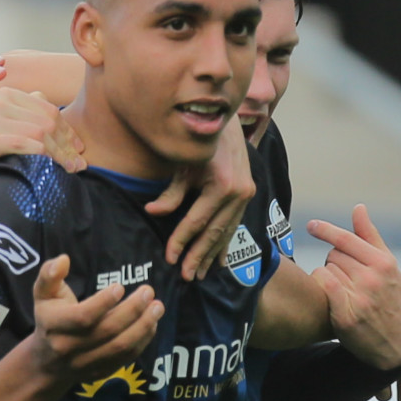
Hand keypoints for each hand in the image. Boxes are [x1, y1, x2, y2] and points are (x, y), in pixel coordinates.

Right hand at [0, 88, 84, 195]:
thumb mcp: (4, 127)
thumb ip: (28, 117)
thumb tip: (63, 123)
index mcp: (6, 94)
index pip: (49, 110)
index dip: (68, 132)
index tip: (78, 151)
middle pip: (47, 122)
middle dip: (66, 146)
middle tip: (77, 166)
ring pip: (38, 133)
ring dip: (58, 154)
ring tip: (68, 170)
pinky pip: (20, 144)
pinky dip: (39, 155)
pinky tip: (48, 167)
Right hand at [29, 255, 163, 385]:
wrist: (47, 362)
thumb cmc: (49, 318)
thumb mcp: (42, 294)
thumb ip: (49, 274)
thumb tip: (64, 260)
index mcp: (53, 325)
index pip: (82, 317)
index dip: (104, 302)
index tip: (121, 286)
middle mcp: (68, 348)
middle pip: (107, 331)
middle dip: (132, 310)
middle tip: (148, 292)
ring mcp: (85, 363)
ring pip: (120, 347)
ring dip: (143, 326)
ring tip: (157, 307)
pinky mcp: (101, 372)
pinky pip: (126, 358)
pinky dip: (143, 340)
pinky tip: (152, 323)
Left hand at [149, 117, 254, 279]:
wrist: (228, 124)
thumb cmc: (202, 143)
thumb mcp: (184, 165)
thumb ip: (171, 193)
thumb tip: (152, 212)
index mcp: (222, 185)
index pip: (197, 221)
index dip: (182, 240)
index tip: (170, 258)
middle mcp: (238, 194)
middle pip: (214, 232)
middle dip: (198, 255)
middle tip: (186, 276)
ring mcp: (246, 196)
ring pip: (226, 232)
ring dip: (212, 254)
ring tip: (200, 274)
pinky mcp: (247, 196)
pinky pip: (234, 225)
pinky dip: (225, 244)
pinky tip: (219, 262)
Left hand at [309, 204, 400, 371]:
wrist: (399, 344)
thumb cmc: (391, 300)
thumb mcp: (388, 267)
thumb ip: (370, 236)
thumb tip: (358, 207)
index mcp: (384, 263)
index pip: (347, 239)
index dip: (326, 230)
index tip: (311, 225)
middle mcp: (372, 278)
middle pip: (334, 254)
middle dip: (335, 262)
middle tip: (347, 278)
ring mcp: (359, 297)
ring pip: (326, 269)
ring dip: (328, 276)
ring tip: (344, 291)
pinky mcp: (345, 316)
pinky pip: (322, 286)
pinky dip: (321, 286)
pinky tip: (329, 294)